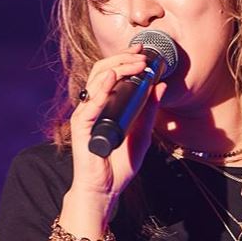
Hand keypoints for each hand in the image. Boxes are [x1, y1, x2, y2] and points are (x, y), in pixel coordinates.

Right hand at [69, 43, 166, 217]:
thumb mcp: (142, 135)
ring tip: (133, 64)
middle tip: (142, 56)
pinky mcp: (81, 128)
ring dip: (115, 68)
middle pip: (102, 71)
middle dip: (122, 59)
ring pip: (94, 81)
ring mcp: (86, 116)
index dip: (125, 58)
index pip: (111, 73)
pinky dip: (100, 91)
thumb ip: (150, 111)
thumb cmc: (118, 165)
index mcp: (106, 105)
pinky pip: (89, 105)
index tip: (142, 50)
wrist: (105, 190)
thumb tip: (160, 85)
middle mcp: (93, 106)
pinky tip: (111, 81)